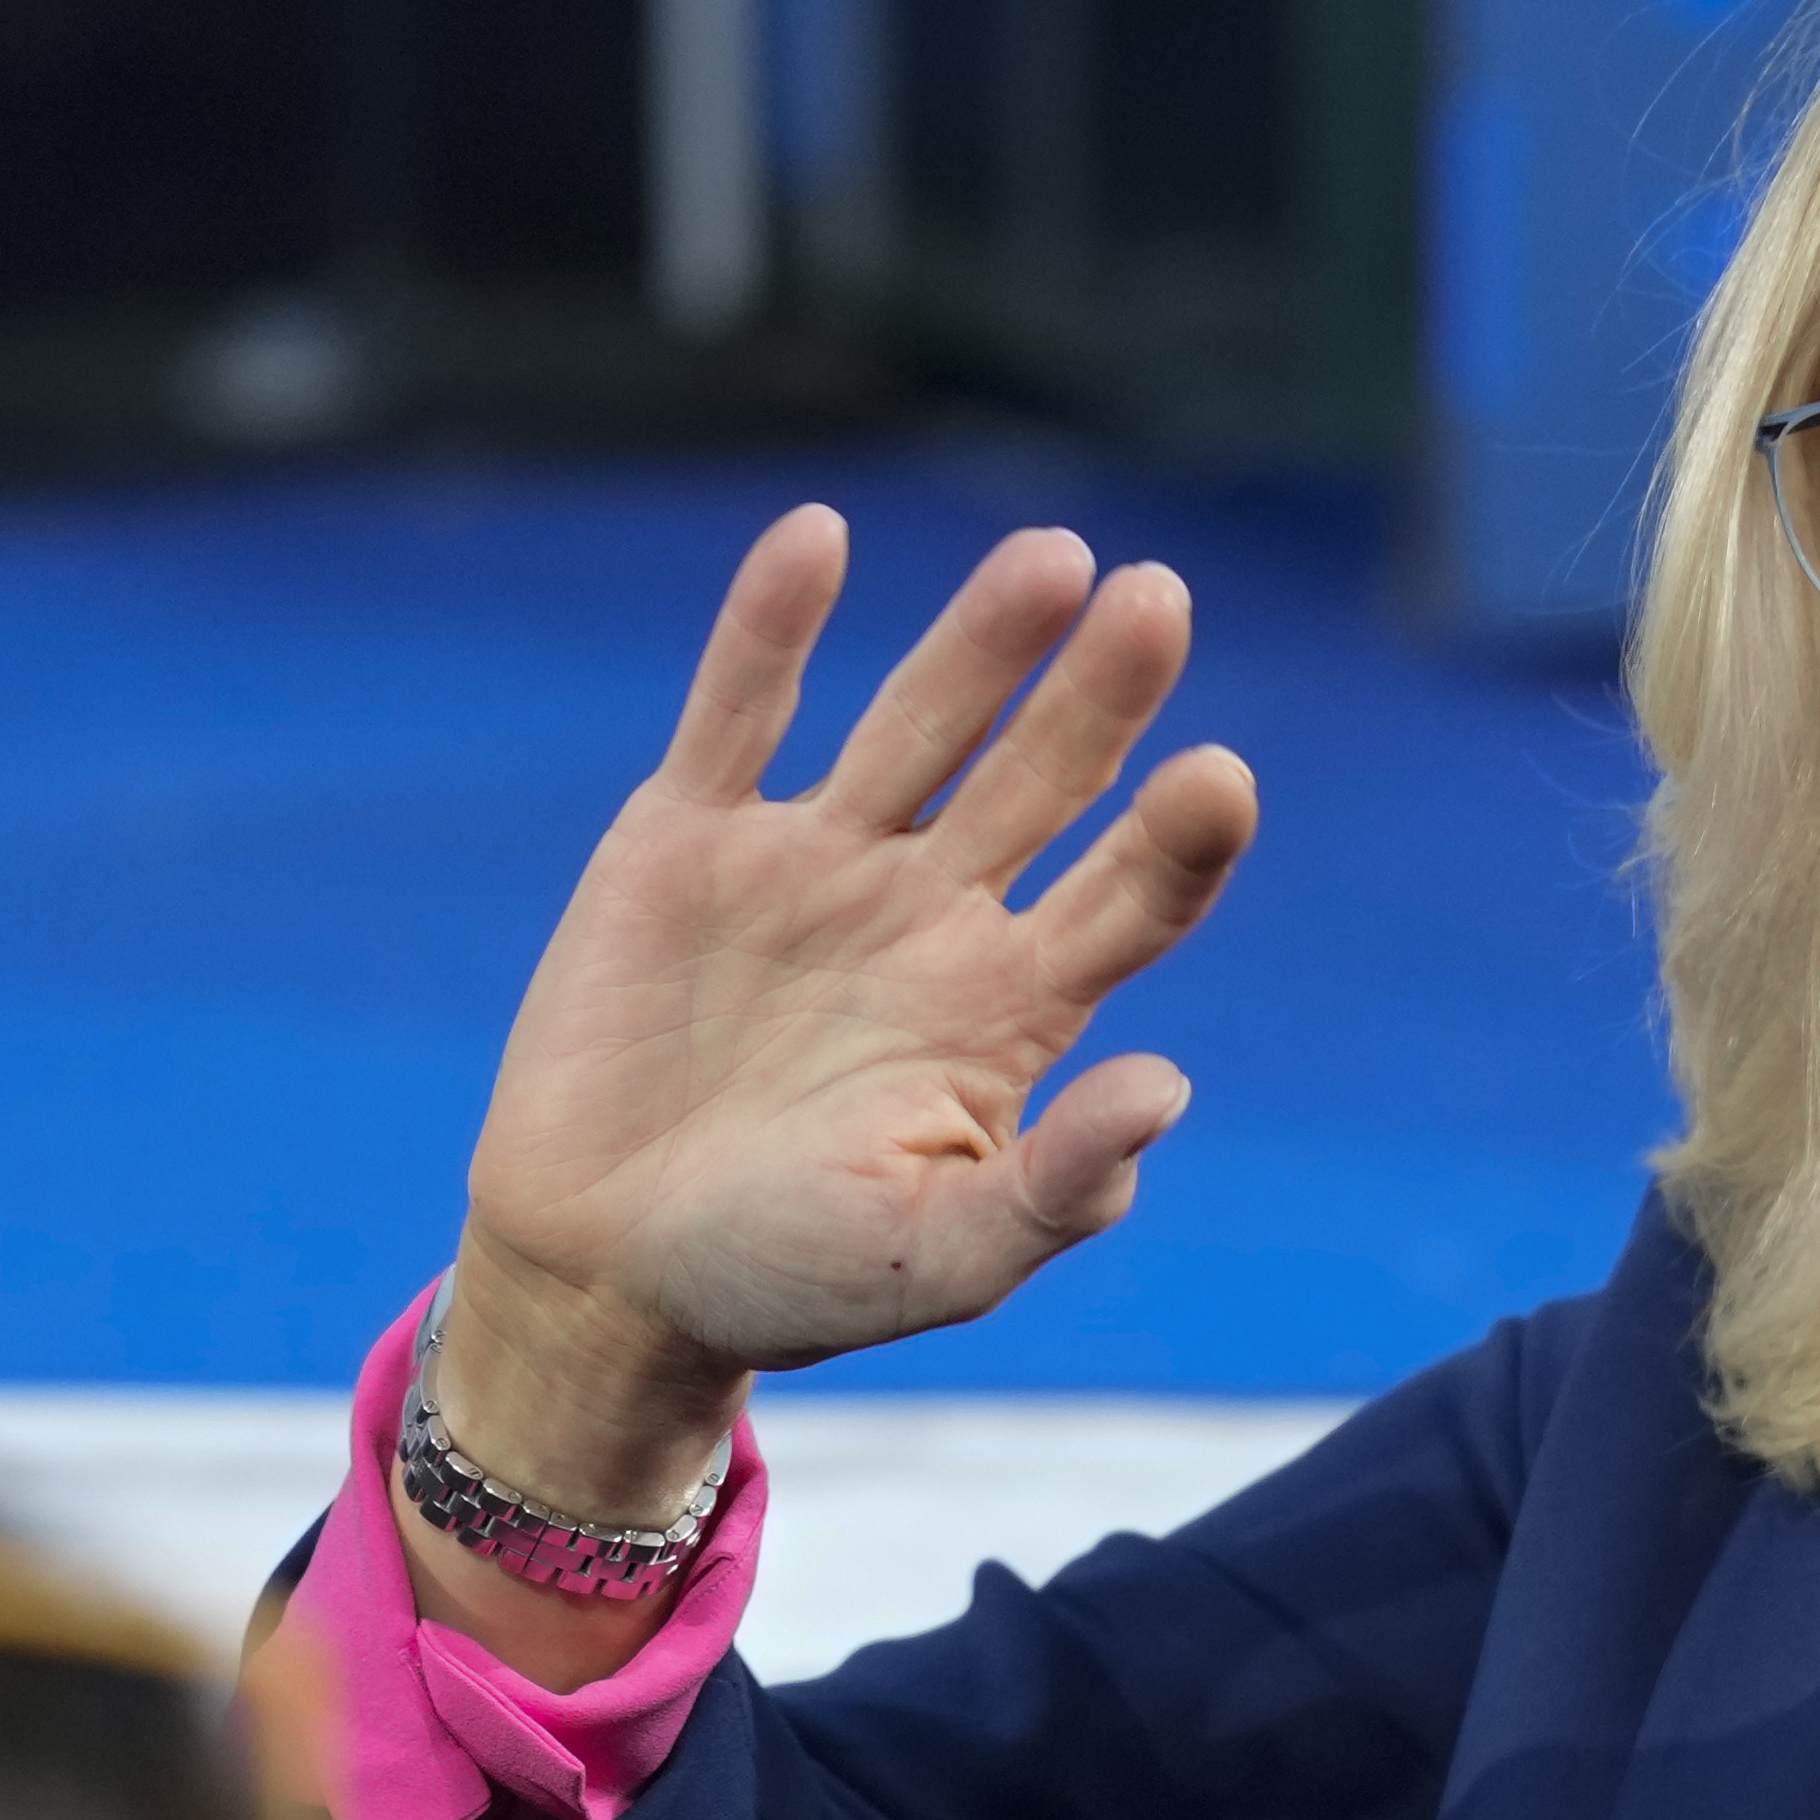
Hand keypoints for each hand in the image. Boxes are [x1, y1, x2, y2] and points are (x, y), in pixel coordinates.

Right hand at [436, 508, 1257, 1521]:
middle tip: (1160, 600)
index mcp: (1013, 1005)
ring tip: (1053, 558)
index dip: (1177, 840)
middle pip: (1045, 778)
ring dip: (980, 641)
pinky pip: (740, 713)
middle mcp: (936, 911)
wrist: (600, 1276)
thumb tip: (1170, 1086)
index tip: (1219, 778)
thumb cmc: (786, 1282)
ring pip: (918, 724)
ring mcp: (817, 863)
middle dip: (1100, 694)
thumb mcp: (937, 1260)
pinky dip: (773, 627)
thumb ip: (1056, 1190)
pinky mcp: (689, 840)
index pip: (1129, 899)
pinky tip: (819, 536)